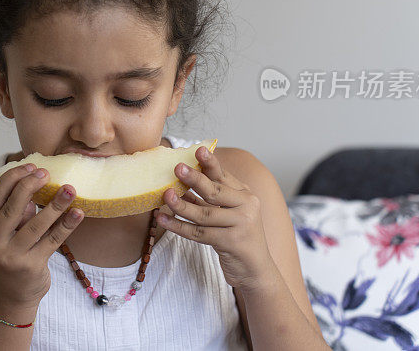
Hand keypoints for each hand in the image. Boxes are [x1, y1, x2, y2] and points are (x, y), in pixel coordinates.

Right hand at [0, 163, 84, 307]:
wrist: (11, 298)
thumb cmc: (8, 257)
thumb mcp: (3, 234)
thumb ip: (15, 212)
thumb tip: (34, 183)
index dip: (12, 179)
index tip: (30, 166)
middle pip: (12, 208)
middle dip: (30, 186)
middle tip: (47, 173)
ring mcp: (10, 257)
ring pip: (35, 224)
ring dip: (55, 204)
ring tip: (69, 189)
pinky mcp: (31, 267)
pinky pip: (52, 240)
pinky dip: (67, 225)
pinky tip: (78, 213)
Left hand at [158, 146, 277, 293]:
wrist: (255, 270)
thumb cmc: (237, 237)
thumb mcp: (228, 213)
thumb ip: (210, 198)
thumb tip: (181, 181)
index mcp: (246, 195)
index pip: (223, 176)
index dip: (209, 163)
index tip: (197, 149)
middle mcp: (247, 206)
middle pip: (215, 191)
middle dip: (194, 179)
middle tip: (176, 168)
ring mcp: (241, 225)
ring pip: (204, 213)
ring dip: (181, 205)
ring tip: (165, 196)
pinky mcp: (232, 242)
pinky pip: (199, 233)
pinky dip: (178, 226)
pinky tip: (163, 219)